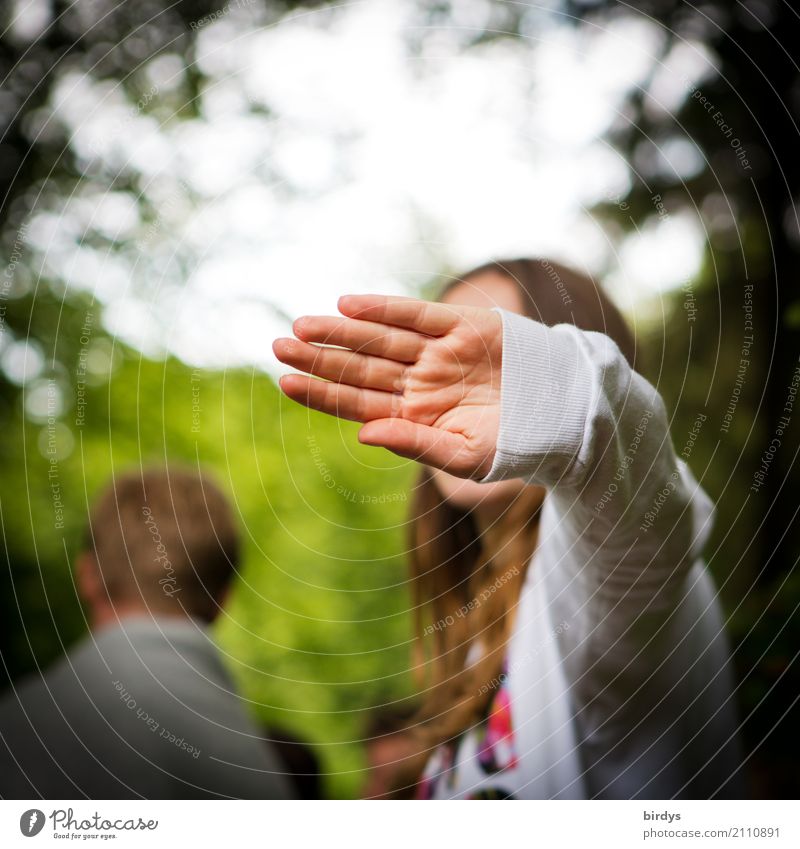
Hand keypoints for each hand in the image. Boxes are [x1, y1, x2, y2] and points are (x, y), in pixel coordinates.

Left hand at [272, 295, 502, 478]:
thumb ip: (414, 445)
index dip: (321, 392)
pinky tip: (347, 305)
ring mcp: (438, 352)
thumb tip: (364, 434)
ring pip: (379, 339)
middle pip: (360, 367)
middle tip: (278, 346)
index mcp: (413, 416)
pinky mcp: (462, 326)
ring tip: (301, 325)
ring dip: (341, 332)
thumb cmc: (514, 445)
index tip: (285, 383)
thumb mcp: (464, 456)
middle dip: (320, 358)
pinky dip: (383, 309)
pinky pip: (416, 315)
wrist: (565, 414)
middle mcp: (419, 382)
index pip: (357, 403)